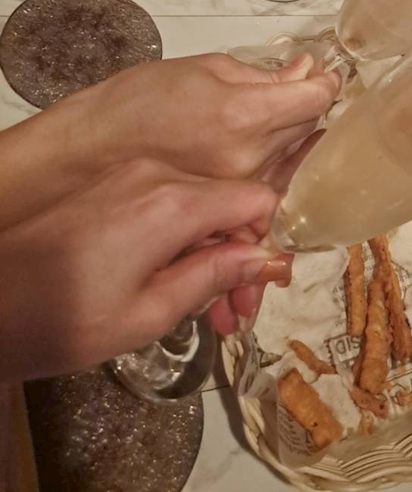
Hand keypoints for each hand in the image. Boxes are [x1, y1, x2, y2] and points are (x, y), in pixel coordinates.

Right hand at [0, 52, 339, 228]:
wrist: (86, 157)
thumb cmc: (132, 104)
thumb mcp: (200, 70)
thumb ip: (260, 75)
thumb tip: (303, 70)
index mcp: (244, 115)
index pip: (314, 99)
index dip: (324, 82)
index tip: (321, 74)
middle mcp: (250, 159)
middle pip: (306, 132)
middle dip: (308, 111)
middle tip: (301, 93)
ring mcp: (239, 190)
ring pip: (291, 164)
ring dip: (292, 143)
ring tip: (275, 118)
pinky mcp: (226, 211)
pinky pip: (264, 194)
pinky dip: (268, 177)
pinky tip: (259, 160)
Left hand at [0, 159, 285, 381]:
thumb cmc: (60, 318)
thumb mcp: (146, 314)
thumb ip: (214, 277)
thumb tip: (271, 261)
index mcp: (173, 202)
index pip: (255, 197)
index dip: (264, 241)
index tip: (254, 283)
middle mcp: (157, 174)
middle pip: (228, 197)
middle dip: (239, 250)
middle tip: (233, 311)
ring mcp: (131, 173)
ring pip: (199, 198)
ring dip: (209, 243)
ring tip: (202, 305)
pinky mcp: (110, 181)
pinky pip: (166, 196)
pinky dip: (179, 231)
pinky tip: (169, 274)